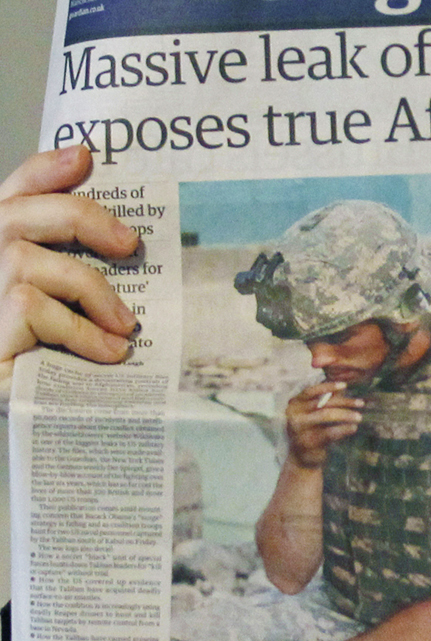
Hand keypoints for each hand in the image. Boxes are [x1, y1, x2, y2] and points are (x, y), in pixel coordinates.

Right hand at [0, 147, 138, 387]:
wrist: (20, 404)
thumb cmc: (41, 360)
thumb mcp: (63, 310)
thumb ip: (75, 269)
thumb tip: (126, 241)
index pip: (12, 192)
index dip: (45, 169)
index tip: (86, 158)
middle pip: (21, 213)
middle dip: (84, 219)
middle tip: (129, 245)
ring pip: (30, 263)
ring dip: (91, 292)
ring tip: (125, 326)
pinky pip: (32, 308)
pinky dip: (80, 331)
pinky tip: (108, 352)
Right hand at [284, 380, 363, 467]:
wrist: (302, 458)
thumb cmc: (311, 431)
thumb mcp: (315, 414)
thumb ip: (325, 400)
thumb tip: (342, 386)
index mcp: (294, 404)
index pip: (311, 391)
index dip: (328, 386)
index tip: (345, 385)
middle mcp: (293, 414)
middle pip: (322, 403)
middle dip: (344, 402)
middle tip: (361, 403)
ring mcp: (299, 429)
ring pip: (326, 415)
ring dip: (346, 414)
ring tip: (359, 417)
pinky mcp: (307, 442)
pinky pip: (329, 432)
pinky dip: (343, 429)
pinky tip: (354, 428)